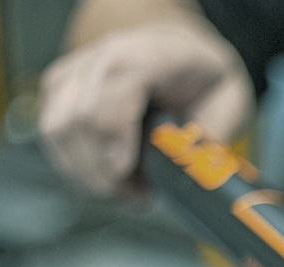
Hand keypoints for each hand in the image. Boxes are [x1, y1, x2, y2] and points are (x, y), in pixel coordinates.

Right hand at [38, 16, 252, 196]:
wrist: (178, 53)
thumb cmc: (202, 77)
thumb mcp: (230, 101)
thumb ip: (213, 135)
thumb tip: (198, 172)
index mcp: (147, 54)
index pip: (116, 88)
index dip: (114, 134)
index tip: (125, 174)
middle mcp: (102, 58)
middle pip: (79, 118)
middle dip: (104, 172)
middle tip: (138, 197)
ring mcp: (75, 73)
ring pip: (58, 131)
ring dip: (88, 174)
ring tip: (126, 191)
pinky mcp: (59, 91)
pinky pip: (54, 136)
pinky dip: (77, 166)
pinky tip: (108, 178)